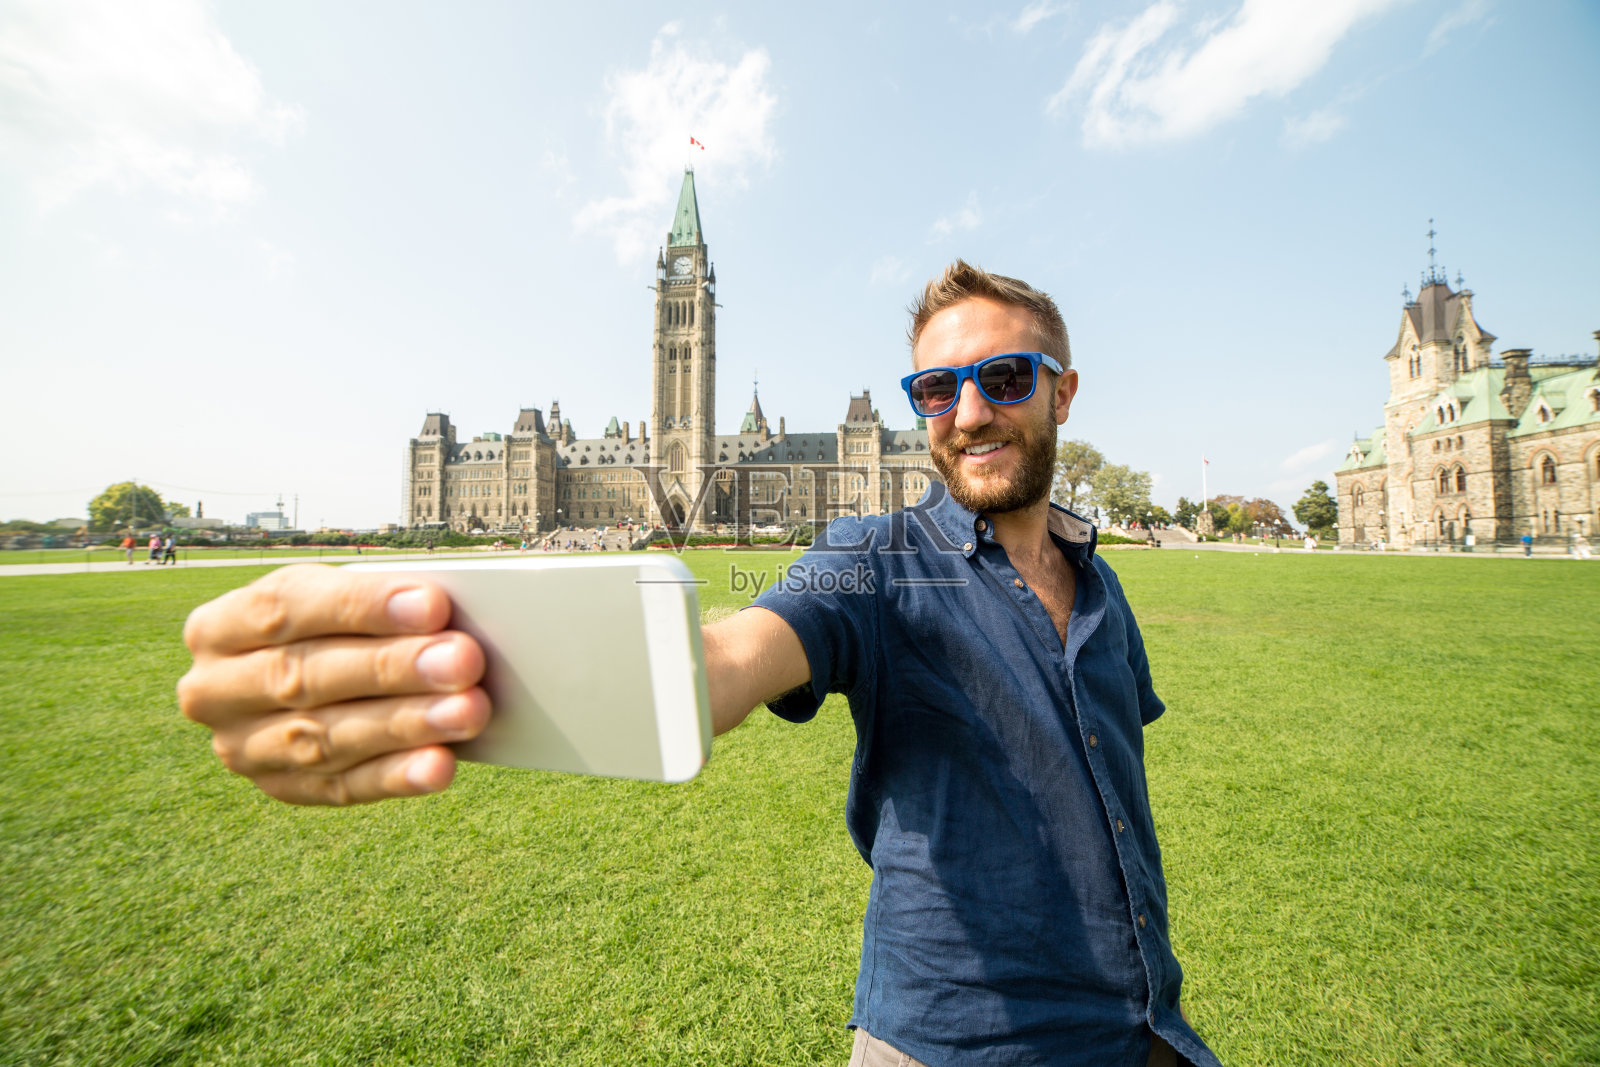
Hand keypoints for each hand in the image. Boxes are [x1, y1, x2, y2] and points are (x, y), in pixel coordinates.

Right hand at [178, 564, 487, 804]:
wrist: (306, 678)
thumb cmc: (334, 626)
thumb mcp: (335, 598)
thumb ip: (377, 603)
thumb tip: (443, 613)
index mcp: (219, 626)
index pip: (287, 609)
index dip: (363, 606)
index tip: (434, 604)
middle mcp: (215, 690)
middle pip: (307, 676)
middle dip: (393, 668)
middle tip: (465, 660)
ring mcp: (242, 748)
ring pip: (325, 737)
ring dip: (404, 725)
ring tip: (469, 710)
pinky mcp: (280, 789)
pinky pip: (342, 787)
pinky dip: (396, 776)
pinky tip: (441, 766)